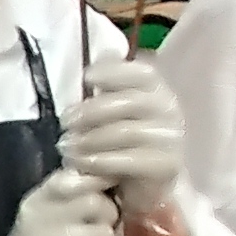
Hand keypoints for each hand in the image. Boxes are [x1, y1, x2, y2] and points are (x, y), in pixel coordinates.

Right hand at [0, 169, 119, 235]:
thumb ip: (71, 186)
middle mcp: (42, 220)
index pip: (72, 178)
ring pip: (105, 234)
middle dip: (107, 214)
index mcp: (37, 200)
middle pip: (97, 203)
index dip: (98, 180)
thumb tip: (110, 170)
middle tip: (98, 224)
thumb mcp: (45, 206)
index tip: (107, 188)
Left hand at [60, 56, 184, 218]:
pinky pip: (129, 160)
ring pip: (125, 132)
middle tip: (64, 124)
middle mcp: (169, 110)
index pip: (142, 73)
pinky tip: (82, 164)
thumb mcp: (112, 111)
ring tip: (66, 148)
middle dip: (90, 112)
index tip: (87, 78)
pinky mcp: (166, 165)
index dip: (115, 71)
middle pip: (128, 102)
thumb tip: (105, 49)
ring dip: (89, 140)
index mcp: (156, 91)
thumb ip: (110, 84)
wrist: (143, 186)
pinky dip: (100, 161)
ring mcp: (171, 138)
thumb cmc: (121, 143)